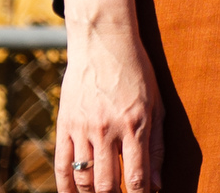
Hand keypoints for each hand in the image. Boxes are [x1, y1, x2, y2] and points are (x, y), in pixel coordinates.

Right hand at [57, 0, 161, 192]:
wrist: (103, 43)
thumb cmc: (137, 74)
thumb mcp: (157, 105)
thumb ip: (157, 147)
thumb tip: (157, 184)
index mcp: (136, 125)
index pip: (136, 177)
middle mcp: (109, 129)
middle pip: (107, 184)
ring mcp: (84, 128)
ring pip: (84, 178)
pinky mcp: (65, 124)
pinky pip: (62, 164)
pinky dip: (65, 187)